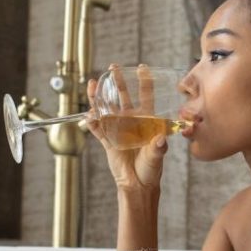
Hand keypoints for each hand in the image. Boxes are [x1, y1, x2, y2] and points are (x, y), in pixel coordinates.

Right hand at [86, 64, 167, 188]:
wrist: (138, 184)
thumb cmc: (152, 168)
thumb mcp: (157, 156)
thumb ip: (158, 147)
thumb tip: (160, 139)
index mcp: (146, 120)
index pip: (146, 96)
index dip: (144, 81)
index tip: (141, 67)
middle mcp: (131, 121)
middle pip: (123, 96)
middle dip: (117, 81)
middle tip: (113, 67)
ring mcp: (118, 129)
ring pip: (106, 108)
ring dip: (99, 97)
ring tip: (92, 84)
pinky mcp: (108, 141)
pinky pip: (98, 129)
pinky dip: (93, 123)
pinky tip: (89, 115)